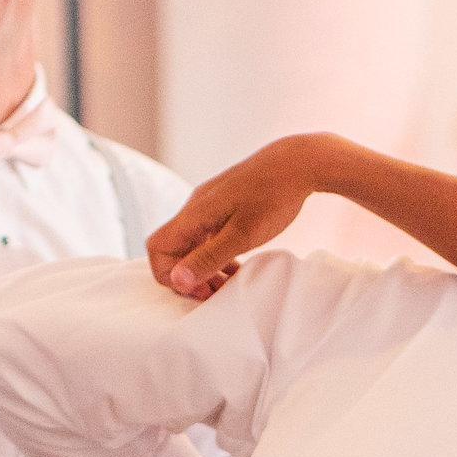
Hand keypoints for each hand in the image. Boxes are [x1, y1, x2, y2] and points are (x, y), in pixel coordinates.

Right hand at [149, 137, 333, 298]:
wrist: (298, 163)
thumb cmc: (272, 197)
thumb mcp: (242, 235)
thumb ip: (208, 258)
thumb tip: (177, 280)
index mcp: (194, 213)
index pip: (158, 249)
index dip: (170, 275)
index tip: (200, 290)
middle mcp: (196, 207)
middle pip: (173, 249)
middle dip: (188, 276)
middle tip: (214, 294)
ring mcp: (209, 205)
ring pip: (192, 243)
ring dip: (203, 268)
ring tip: (227, 285)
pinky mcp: (224, 205)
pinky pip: (208, 235)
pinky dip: (215, 255)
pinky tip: (235, 267)